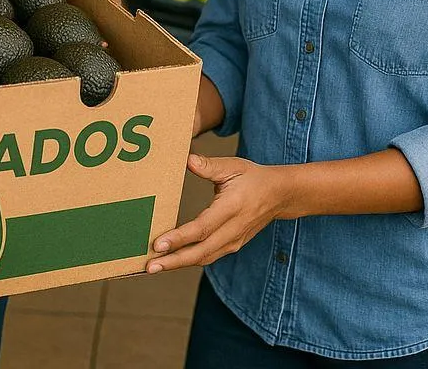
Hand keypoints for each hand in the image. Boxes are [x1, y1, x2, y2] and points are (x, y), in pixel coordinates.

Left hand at [146, 153, 289, 271]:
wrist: (279, 195)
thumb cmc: (252, 177)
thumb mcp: (233, 166)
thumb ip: (209, 165)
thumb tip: (188, 160)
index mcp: (232, 208)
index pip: (202, 228)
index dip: (179, 238)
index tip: (158, 244)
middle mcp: (233, 230)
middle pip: (200, 251)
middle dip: (173, 261)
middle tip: (148, 266)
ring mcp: (234, 241)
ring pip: (203, 258)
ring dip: (178, 264)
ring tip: (153, 266)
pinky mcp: (232, 245)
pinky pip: (208, 256)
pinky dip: (188, 261)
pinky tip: (171, 260)